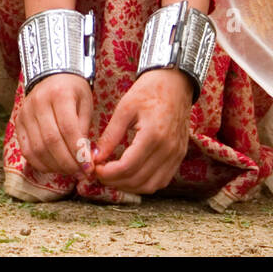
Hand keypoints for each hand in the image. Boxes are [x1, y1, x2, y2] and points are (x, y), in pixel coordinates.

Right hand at [16, 73, 94, 179]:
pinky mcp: (18, 123)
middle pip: (51, 141)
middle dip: (68, 162)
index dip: (78, 152)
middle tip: (81, 173)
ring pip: (37, 148)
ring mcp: (25, 113)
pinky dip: (40, 163)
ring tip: (70, 171)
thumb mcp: (85, 105)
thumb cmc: (74, 92)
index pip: (68, 128)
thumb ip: (84, 130)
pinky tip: (54, 167)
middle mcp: (37, 102)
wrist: (51, 76)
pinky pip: (26, 150)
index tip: (89, 167)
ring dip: (55, 166)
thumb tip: (85, 160)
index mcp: (59, 94)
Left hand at [93, 68, 192, 193]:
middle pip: (139, 180)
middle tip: (98, 174)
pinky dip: (144, 183)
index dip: (108, 173)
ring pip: (152, 186)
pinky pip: (162, 180)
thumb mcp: (124, 109)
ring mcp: (176, 155)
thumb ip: (111, 135)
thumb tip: (95, 156)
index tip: (94, 169)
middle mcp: (168, 149)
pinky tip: (128, 175)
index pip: (128, 166)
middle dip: (115, 182)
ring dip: (129, 186)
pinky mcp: (179, 156)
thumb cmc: (148, 92)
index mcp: (153, 135)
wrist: (175, 84)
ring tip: (111, 176)